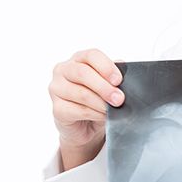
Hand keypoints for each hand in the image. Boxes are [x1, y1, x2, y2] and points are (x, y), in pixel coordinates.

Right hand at [49, 48, 123, 171]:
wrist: (85, 127)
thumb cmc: (96, 100)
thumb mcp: (107, 85)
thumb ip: (112, 76)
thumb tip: (124, 69)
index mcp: (77, 59)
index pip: (90, 55)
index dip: (106, 66)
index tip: (118, 80)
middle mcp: (63, 70)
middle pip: (83, 73)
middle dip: (104, 87)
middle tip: (119, 99)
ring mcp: (56, 89)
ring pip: (81, 94)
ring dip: (101, 103)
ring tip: (113, 110)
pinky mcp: (56, 108)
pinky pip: (77, 110)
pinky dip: (94, 114)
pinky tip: (102, 116)